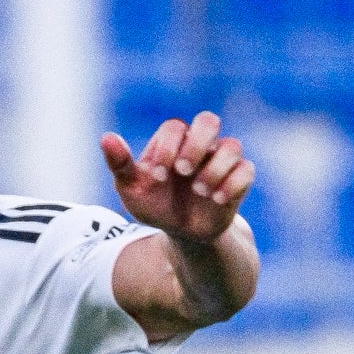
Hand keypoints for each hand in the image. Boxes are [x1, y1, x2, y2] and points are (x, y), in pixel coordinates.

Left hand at [98, 112, 252, 242]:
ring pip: (232, 146)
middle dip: (196, 145)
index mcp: (173, 141)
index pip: (175, 127)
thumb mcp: (132, 189)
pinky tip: (216, 201)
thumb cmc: (156, 205)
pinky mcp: (239, 180)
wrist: (182, 233)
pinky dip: (232, 184)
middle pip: (209, 121)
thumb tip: (106, 137)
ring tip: (200, 193)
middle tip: (183, 171)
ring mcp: (221, 162)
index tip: (158, 177)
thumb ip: (120, 164)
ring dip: (215, 170)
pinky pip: (246, 171)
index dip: (168, 148)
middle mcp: (200, 145)